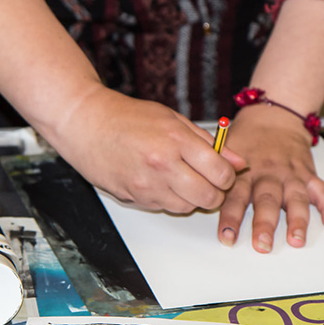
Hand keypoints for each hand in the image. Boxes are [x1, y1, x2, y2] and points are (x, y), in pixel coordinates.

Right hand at [47, 83, 247, 213]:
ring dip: (191, 198)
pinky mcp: (134, 198)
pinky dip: (169, 199)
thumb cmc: (127, 117)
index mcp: (176, 140)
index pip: (220, 173)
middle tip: (208, 181)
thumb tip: (237, 162)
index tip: (223, 172)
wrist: (85, 124)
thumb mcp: (173, 119)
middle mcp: (163, 165)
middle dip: (215, 193)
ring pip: (187, 207)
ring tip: (181, 178)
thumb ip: (208, 143)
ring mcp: (147, 184)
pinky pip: (164, 207)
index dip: (227, 176)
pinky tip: (161, 180)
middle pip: (208, 197)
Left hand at [216, 104, 323, 252]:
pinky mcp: (307, 173)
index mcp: (245, 171)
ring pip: (295, 198)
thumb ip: (215, 171)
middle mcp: (268, 173)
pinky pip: (321, 190)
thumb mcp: (226, 148)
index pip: (235, 197)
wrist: (275, 115)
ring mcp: (290, 174)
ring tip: (296, 240)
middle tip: (262, 245)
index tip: (227, 238)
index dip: (230, 218)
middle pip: (266, 201)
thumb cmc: (247, 138)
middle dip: (264, 224)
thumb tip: (197, 192)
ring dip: (297, 220)